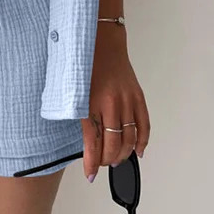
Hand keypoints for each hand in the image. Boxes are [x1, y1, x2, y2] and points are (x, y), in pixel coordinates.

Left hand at [81, 25, 148, 181]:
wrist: (101, 40)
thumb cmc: (81, 62)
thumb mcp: (70, 87)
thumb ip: (74, 111)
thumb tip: (79, 137)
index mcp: (90, 101)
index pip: (92, 141)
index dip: (91, 161)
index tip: (90, 174)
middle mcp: (110, 103)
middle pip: (113, 144)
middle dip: (107, 160)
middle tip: (102, 165)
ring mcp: (127, 100)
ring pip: (130, 138)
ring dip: (124, 154)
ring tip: (116, 160)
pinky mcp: (137, 96)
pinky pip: (144, 124)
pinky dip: (142, 140)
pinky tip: (137, 151)